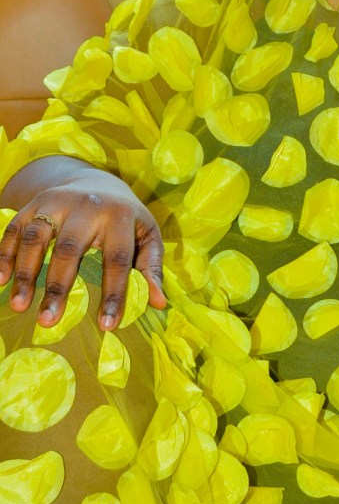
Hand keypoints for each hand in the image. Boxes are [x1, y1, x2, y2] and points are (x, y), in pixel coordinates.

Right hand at [0, 157, 164, 329]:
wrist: (96, 178)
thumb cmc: (124, 217)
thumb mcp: (146, 235)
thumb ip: (151, 266)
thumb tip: (158, 302)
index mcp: (120, 214)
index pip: (117, 259)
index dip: (113, 293)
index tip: (106, 325)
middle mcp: (87, 205)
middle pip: (70, 248)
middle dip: (58, 287)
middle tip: (48, 322)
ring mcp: (57, 201)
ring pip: (37, 237)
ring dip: (26, 272)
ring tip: (19, 306)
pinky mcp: (34, 203)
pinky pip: (15, 228)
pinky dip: (5, 254)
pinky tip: (2, 281)